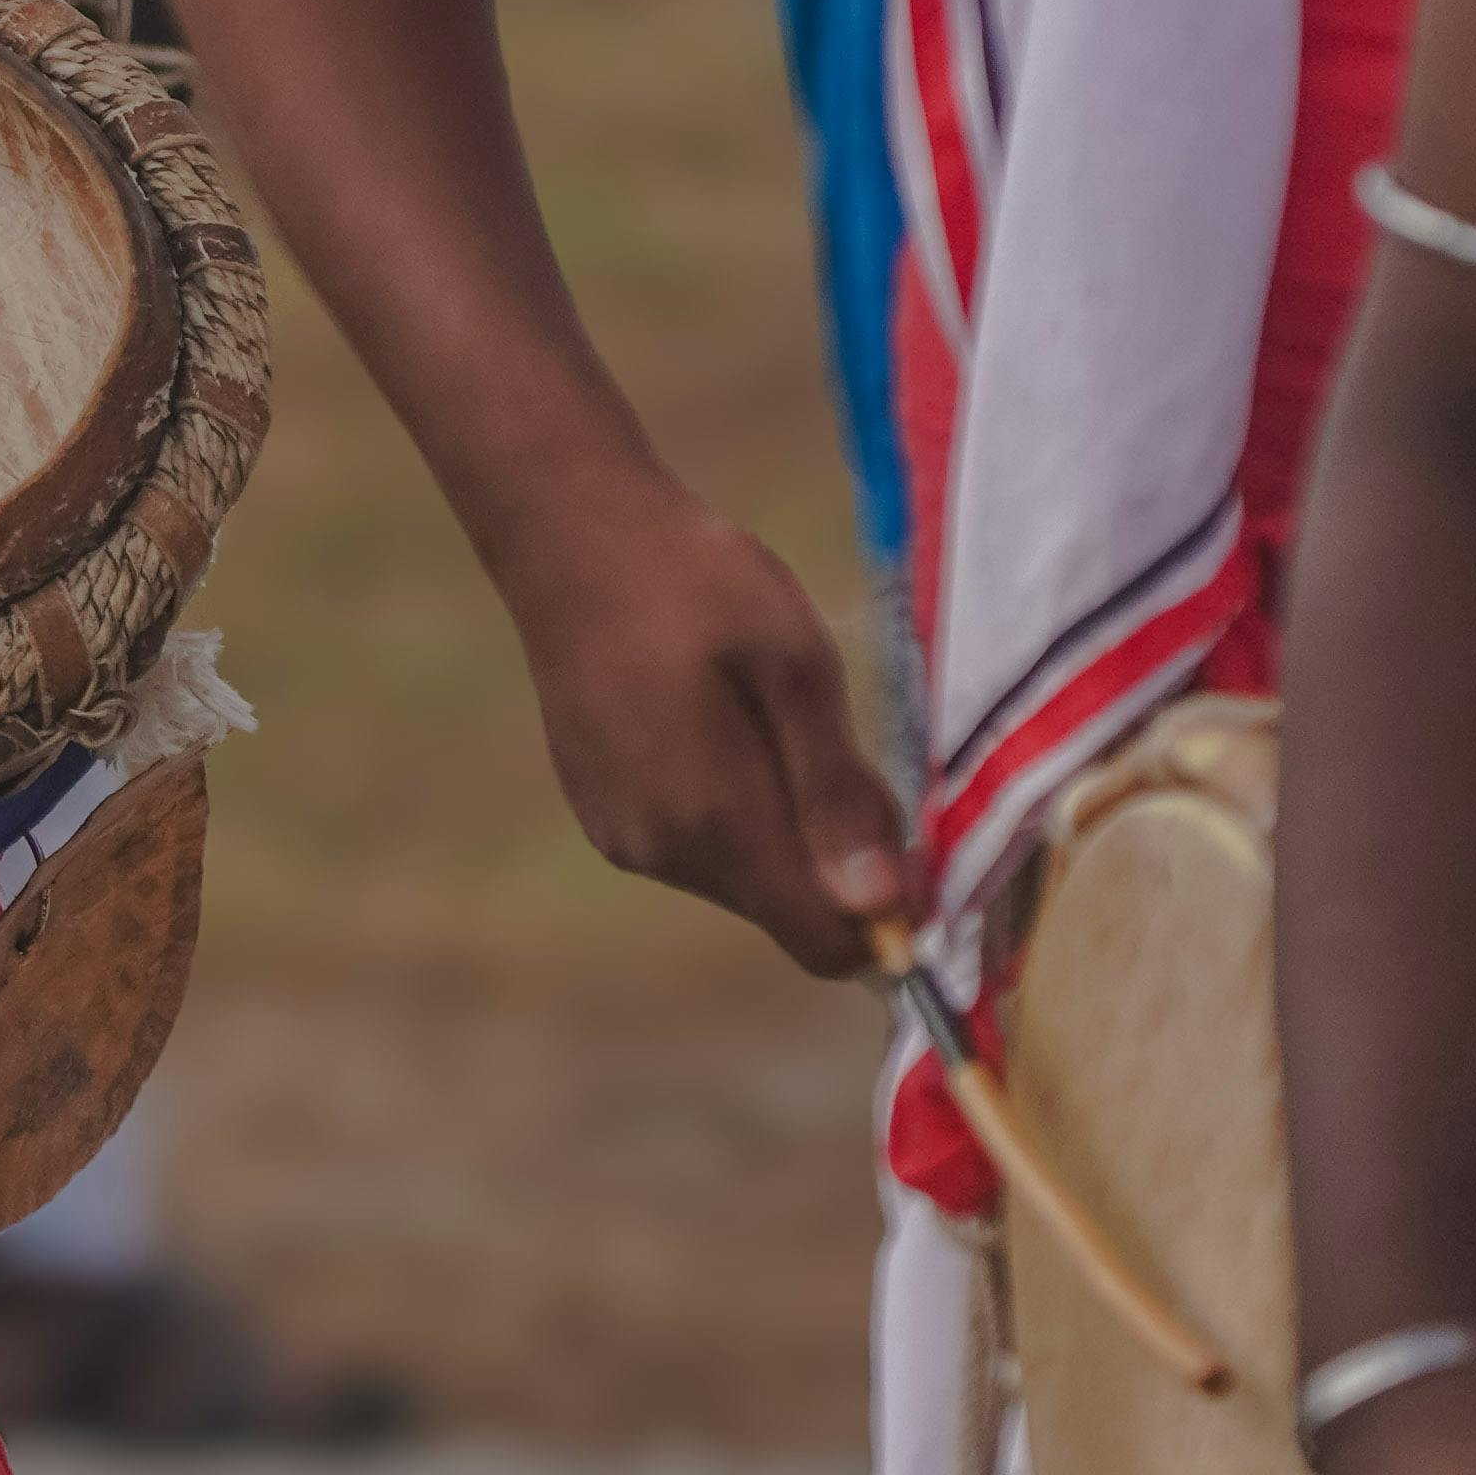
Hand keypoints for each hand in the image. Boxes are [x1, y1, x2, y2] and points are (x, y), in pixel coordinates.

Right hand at [496, 484, 918, 974]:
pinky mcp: (602, 813)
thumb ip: (834, 790)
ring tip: (766, 712)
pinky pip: (695, 846)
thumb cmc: (695, 580)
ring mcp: (621, 836)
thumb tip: (879, 907)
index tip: (906, 830)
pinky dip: (730, 806)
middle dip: (835, 852)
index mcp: (714, 821)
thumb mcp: (794, 663)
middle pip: (787, 907)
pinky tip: (714, 716)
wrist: (569, 531)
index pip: (825, 943)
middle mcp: (660, 853)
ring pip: (743, 876)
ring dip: (781, 821)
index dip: (887, 911)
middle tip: (835, 734)